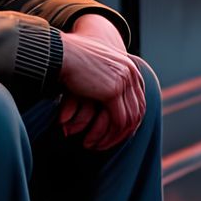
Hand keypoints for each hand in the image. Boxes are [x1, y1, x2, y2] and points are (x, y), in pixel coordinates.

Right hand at [57, 27, 147, 149]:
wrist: (61, 53)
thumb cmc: (73, 61)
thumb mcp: (98, 67)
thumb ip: (109, 79)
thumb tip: (111, 99)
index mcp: (131, 67)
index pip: (138, 101)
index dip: (130, 120)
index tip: (116, 134)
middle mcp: (132, 73)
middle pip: (137, 111)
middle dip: (124, 132)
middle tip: (108, 144)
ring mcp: (124, 81)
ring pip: (129, 120)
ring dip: (114, 138)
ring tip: (98, 147)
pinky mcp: (112, 91)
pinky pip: (118, 121)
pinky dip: (109, 136)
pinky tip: (94, 142)